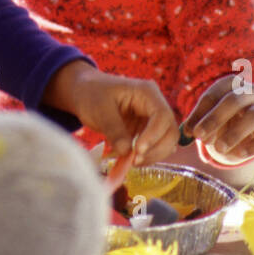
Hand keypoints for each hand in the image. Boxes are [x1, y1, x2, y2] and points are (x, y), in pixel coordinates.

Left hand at [41, 60, 177, 165]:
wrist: (83, 92)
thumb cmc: (91, 94)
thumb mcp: (100, 109)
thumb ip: (114, 130)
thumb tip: (127, 152)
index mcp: (147, 92)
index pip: (162, 116)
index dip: (154, 135)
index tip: (138, 150)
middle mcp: (154, 105)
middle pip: (170, 131)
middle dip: (156, 149)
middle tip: (135, 161)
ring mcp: (151, 119)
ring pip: (165, 142)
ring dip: (152, 156)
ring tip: (131, 162)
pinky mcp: (145, 131)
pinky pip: (154, 147)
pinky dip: (146, 156)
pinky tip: (130, 161)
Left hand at [184, 75, 253, 162]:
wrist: (245, 123)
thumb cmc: (220, 115)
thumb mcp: (207, 114)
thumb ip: (196, 121)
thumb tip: (185, 133)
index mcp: (231, 83)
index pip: (215, 94)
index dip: (201, 113)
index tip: (191, 131)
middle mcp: (250, 92)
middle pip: (234, 101)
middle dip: (215, 120)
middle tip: (201, 138)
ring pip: (252, 116)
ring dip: (234, 133)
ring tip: (218, 148)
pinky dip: (253, 146)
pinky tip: (238, 154)